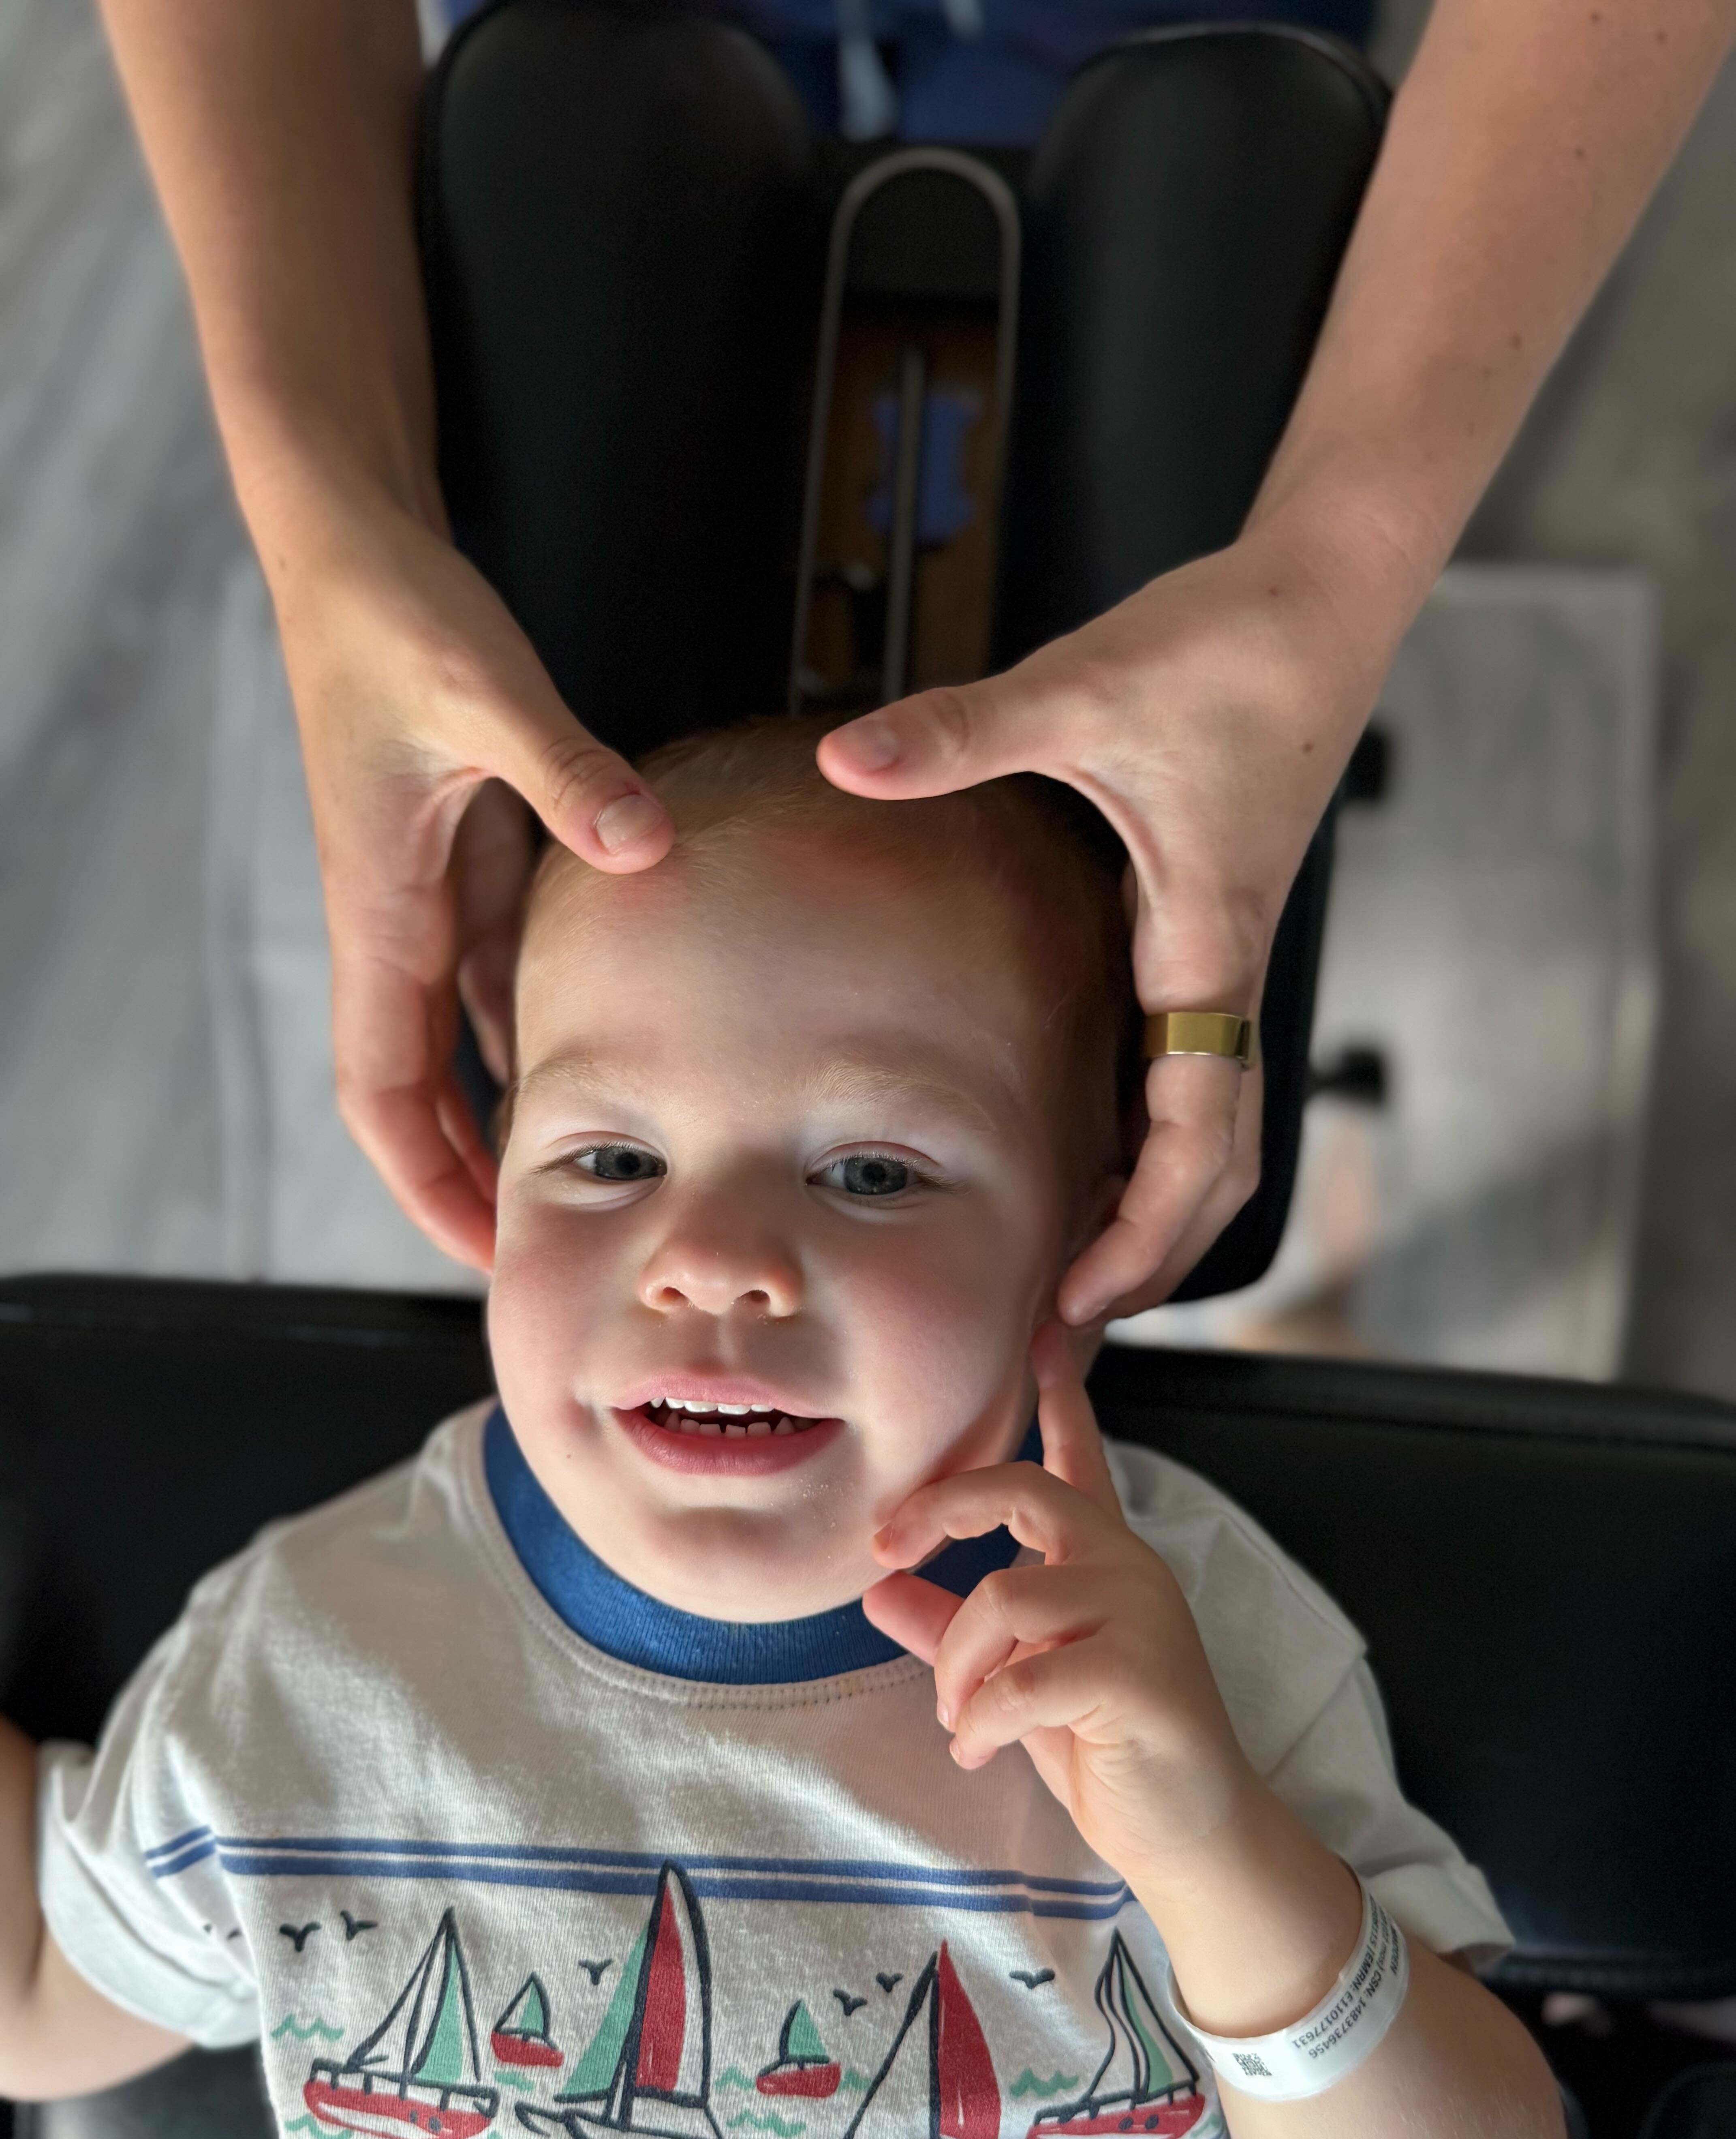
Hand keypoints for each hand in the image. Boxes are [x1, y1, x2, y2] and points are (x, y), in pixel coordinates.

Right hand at [272, 490, 674, 1267]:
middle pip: (421, 1094)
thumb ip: (566, 772)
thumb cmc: (398, 616)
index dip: (425, 1181)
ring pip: (464, 1040)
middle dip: (468, 1178)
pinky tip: (604, 1059)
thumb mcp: (485, 688)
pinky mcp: (467, 857)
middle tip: (543, 1256)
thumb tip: (642, 845)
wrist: (359, 550)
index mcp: (378, 911)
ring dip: (512, 1111)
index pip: (383, 1091)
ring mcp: (431, 894)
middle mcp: (396, 922)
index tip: (478, 1253)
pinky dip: (539, 1024)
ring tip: (588, 1182)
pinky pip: (502, 968)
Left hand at [818, 519, 1392, 1319]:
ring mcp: (1222, 953)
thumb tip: (846, 757)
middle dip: (1149, 1258)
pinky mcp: (1204, 926)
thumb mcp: (1084, 688)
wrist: (1319, 601)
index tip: (1081, 1305)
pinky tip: (1090, 1158)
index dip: (1144, 1233)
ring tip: (1076, 1281)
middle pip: (1215, 1163)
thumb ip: (963, 731)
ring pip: (1210, 1123)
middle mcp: (1225, 964)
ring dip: (1155, 1210)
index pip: (1197, 1130)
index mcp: (1206, 939)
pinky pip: (1188, 1065)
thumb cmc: (1227, 647)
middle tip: (1064, 1337)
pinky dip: (1150, 1136)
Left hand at [862, 1325, 1253, 1887]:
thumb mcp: (1015, 1679)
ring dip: (957, 1665)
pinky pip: (1025, 1679)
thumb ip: (951, 1627)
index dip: (1061, 1393)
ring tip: (957, 1718)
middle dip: (941, 1509)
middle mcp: (1127, 1566)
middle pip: (1022, 1488)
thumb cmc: (1105, 1749)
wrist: (1189, 1835)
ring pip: (1006, 1593)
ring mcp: (1141, 1614)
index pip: (1078, 1455)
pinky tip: (977, 1749)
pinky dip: (981, 1720)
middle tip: (886, 1553)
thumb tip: (875, 1590)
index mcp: (1102, 1557)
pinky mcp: (1143, 1675)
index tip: (1046, 1328)